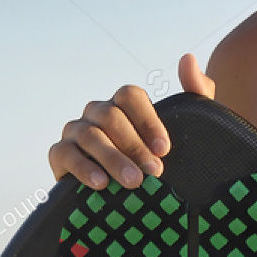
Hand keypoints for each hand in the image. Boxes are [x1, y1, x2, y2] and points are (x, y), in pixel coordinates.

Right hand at [48, 53, 214, 188]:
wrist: (134, 198)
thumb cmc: (157, 159)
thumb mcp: (186, 128)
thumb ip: (195, 92)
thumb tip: (188, 59)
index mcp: (123, 105)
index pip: (129, 96)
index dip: (147, 121)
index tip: (164, 150)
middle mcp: (98, 113)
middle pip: (110, 117)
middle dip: (134, 146)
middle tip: (154, 172)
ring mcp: (76, 131)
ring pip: (90, 136)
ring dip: (113, 159)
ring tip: (133, 182)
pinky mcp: (60, 154)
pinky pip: (65, 153)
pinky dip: (83, 168)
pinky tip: (101, 183)